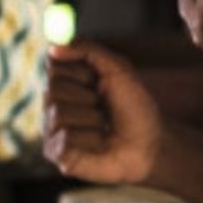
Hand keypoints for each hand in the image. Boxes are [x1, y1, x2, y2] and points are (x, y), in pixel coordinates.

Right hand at [44, 42, 165, 184]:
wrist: (150, 144)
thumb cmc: (135, 108)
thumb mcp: (118, 69)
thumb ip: (87, 51)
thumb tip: (53, 48)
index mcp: (66, 82)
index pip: (53, 67)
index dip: (78, 73)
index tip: (96, 79)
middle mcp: (54, 104)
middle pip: (52, 89)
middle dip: (87, 97)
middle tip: (103, 107)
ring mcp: (53, 130)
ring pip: (59, 113)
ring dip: (92, 119)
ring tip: (104, 128)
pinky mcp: (57, 154)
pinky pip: (65, 138)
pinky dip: (91, 138)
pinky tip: (99, 145)